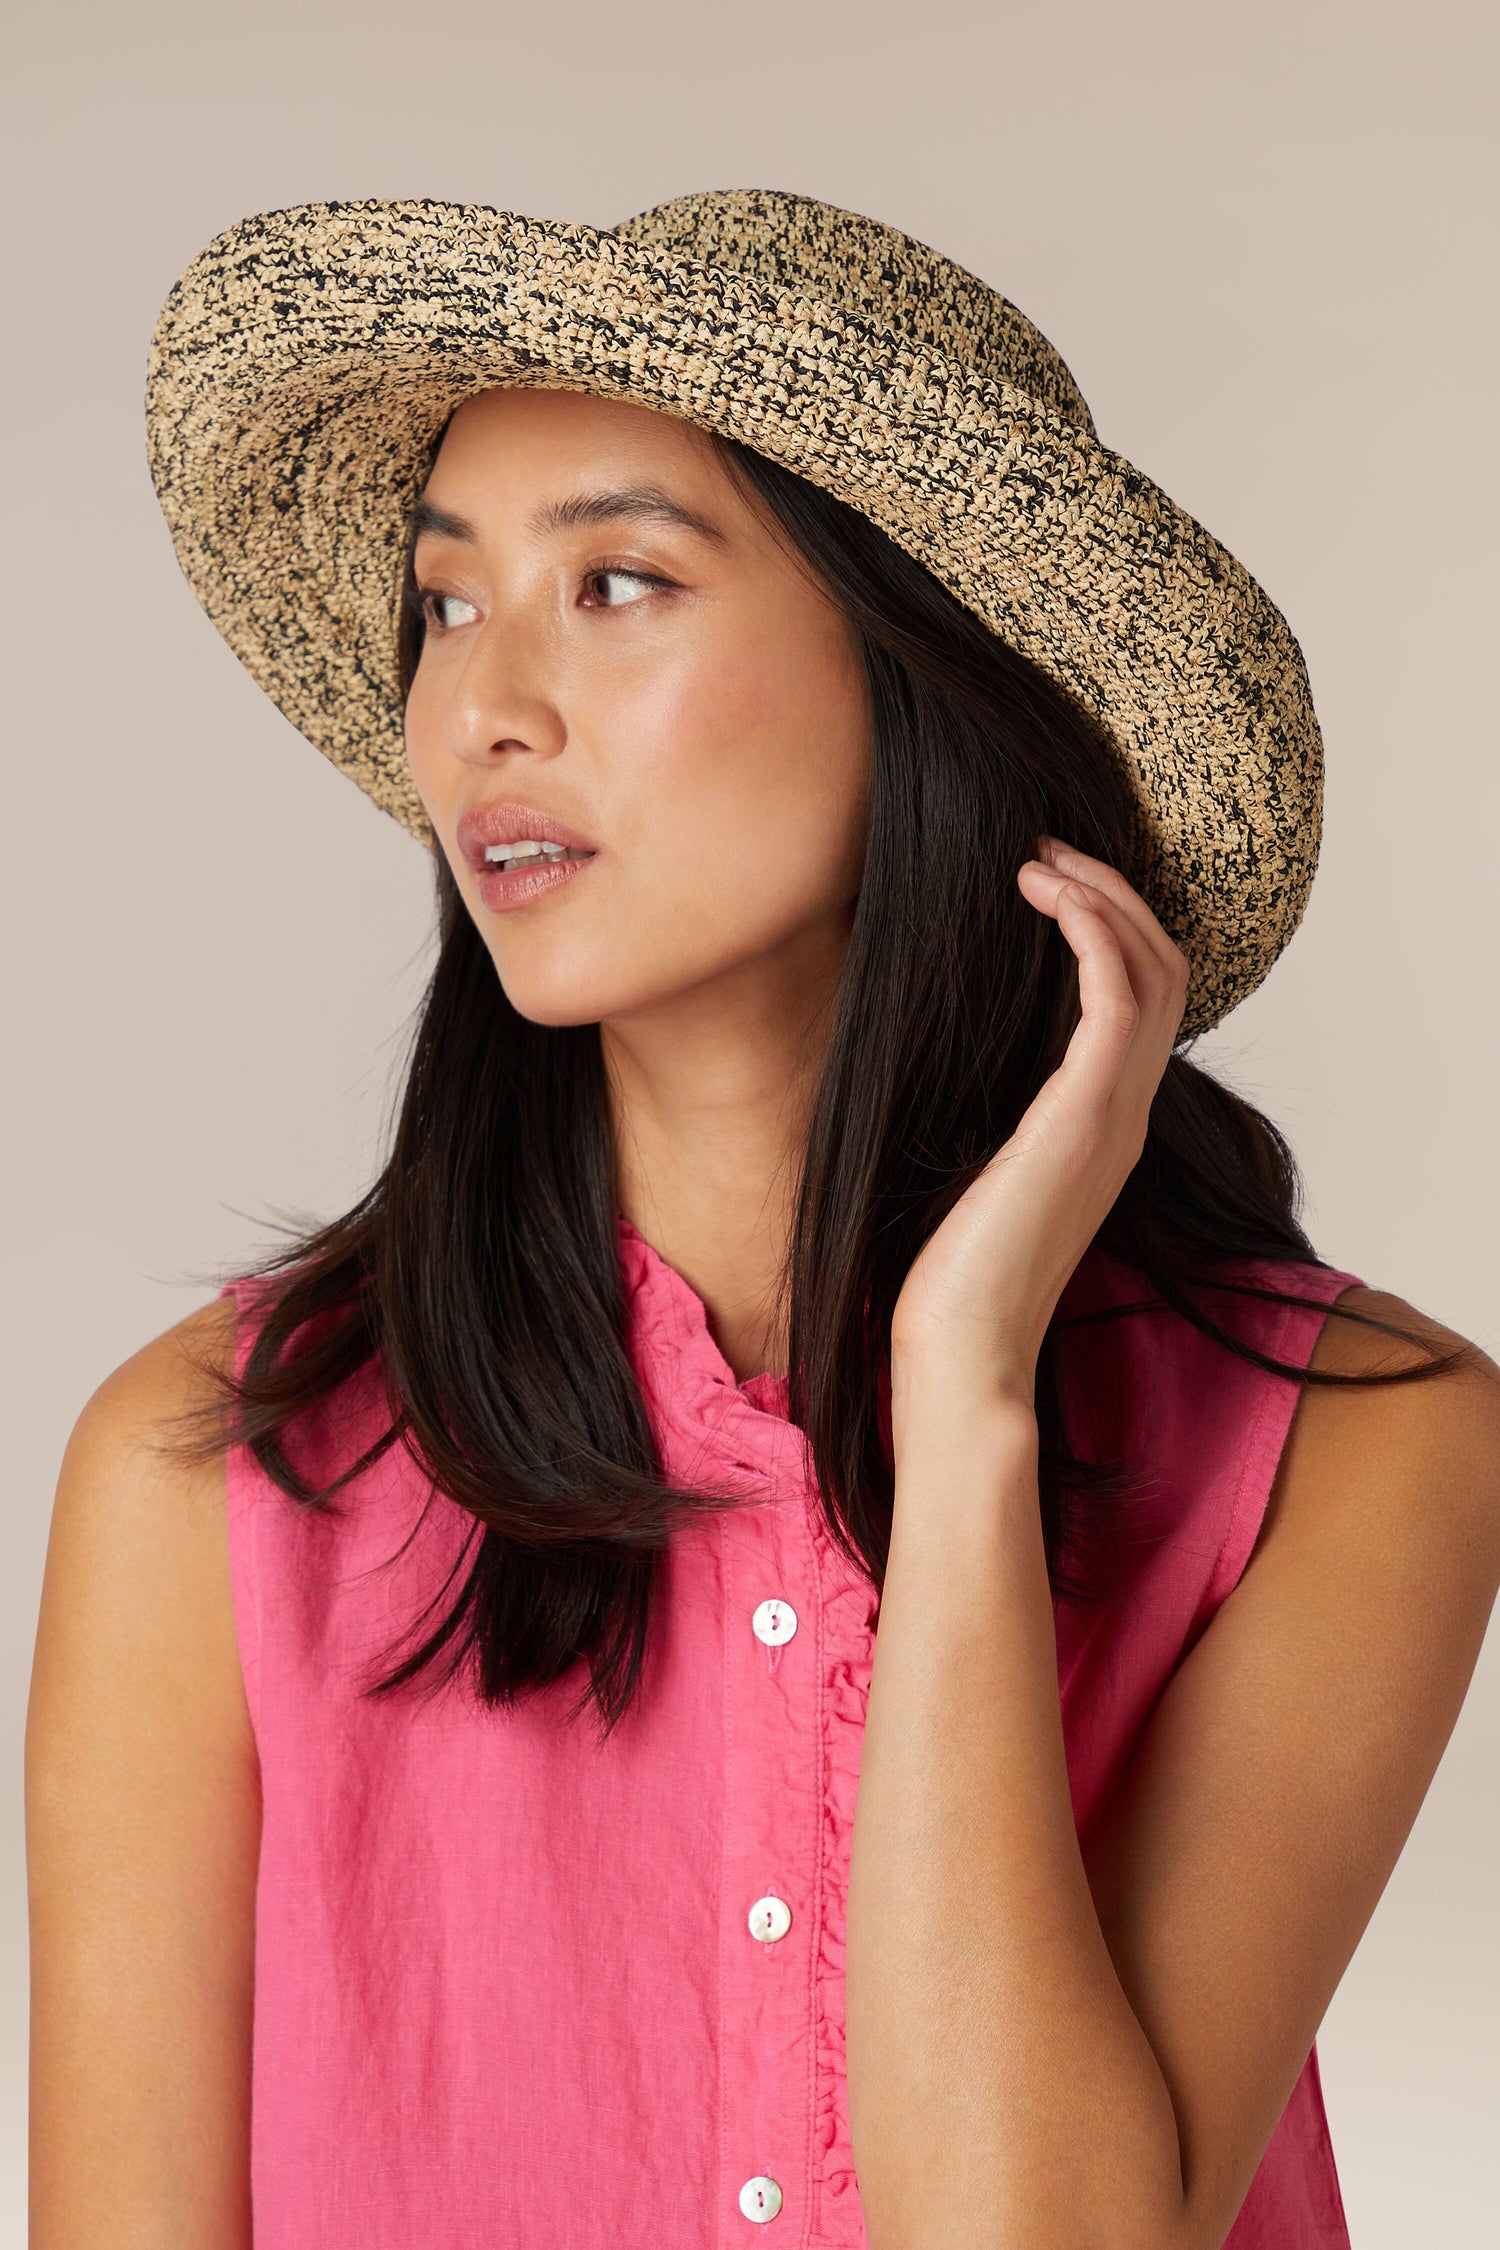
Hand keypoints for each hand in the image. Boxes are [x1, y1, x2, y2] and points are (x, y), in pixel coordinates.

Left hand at [888, 836, 1189, 1416]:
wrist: (959, 1350)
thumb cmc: (950, 1275)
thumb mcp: (975, 1167)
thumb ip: (989, 1113)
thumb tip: (941, 1059)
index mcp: (1105, 1124)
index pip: (1143, 999)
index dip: (1107, 926)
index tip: (1042, 880)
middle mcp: (1126, 1114)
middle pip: (1164, 968)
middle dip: (1111, 893)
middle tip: (1044, 849)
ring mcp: (1115, 1116)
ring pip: (1154, 970)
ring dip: (1101, 898)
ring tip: (1038, 860)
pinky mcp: (1085, 1118)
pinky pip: (1119, 997)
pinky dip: (1092, 932)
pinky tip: (1043, 897)